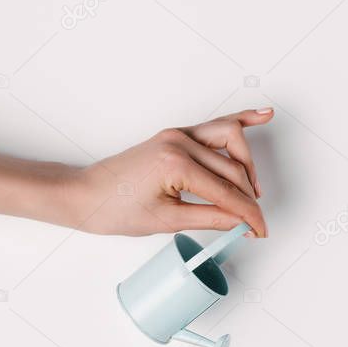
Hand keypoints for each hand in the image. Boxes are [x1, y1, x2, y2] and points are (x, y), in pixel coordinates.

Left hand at [68, 108, 271, 236]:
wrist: (86, 195)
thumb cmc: (115, 208)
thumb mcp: (167, 221)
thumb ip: (211, 219)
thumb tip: (241, 223)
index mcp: (176, 164)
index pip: (227, 192)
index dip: (248, 215)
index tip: (260, 230)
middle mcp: (179, 142)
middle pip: (233, 169)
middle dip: (249, 199)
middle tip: (255, 223)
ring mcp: (178, 135)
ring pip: (231, 139)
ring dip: (248, 165)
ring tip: (255, 190)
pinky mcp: (177, 135)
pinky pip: (215, 126)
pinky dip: (240, 123)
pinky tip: (261, 117)